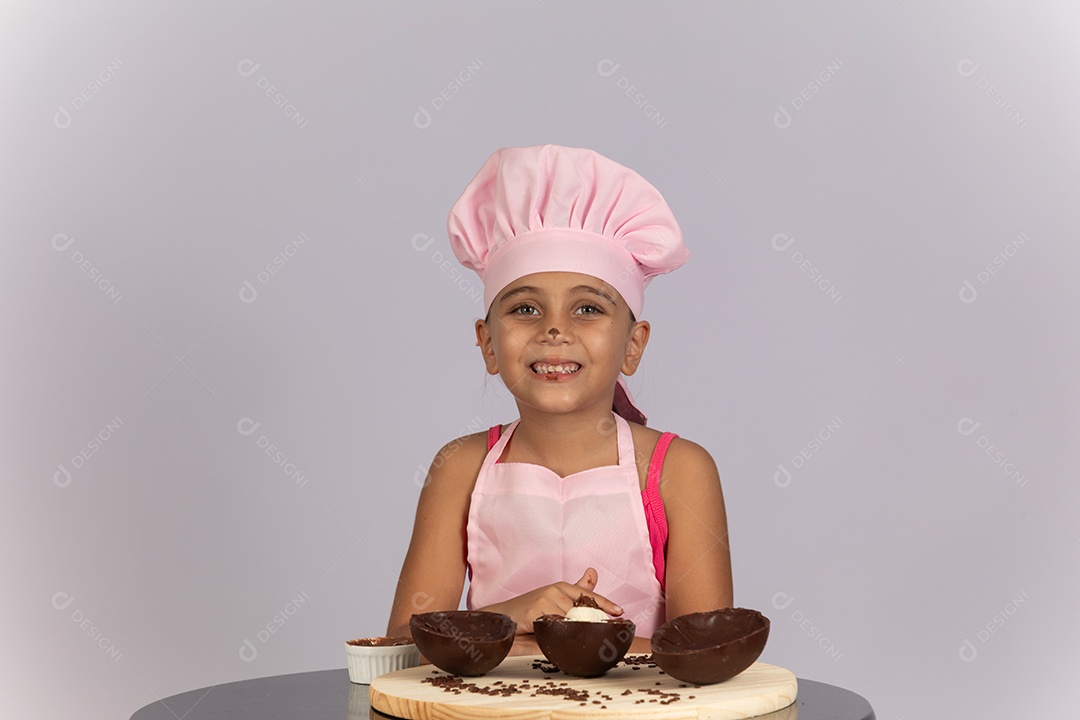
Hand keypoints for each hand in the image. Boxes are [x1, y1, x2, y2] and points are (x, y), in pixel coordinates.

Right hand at [479, 567, 623, 633]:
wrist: (502, 616)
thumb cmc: (530, 610)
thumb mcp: (554, 599)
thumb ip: (574, 590)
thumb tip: (593, 572)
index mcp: (561, 587)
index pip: (588, 595)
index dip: (605, 604)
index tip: (620, 612)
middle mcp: (554, 590)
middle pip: (581, 611)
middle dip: (592, 623)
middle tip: (604, 634)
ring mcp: (544, 600)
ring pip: (569, 620)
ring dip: (576, 632)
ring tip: (581, 641)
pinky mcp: (535, 612)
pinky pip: (555, 627)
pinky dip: (560, 635)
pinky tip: (562, 641)